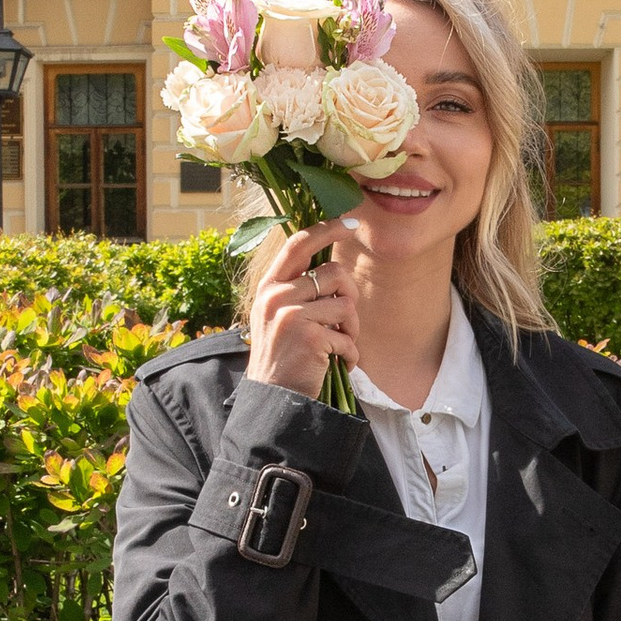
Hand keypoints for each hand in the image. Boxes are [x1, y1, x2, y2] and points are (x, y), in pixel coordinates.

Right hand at [244, 226, 358, 401]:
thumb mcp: (279, 316)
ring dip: (351, 330)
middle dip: (350, 296)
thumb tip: (335, 266)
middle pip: (335, 273)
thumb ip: (298, 289)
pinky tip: (338, 365)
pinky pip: (348, 336)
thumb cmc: (283, 357)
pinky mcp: (308, 336)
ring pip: (346, 305)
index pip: (298, 243)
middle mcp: (276, 296)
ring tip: (338, 347)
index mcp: (269, 286)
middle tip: (346, 320)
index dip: (327, 228)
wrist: (274, 399)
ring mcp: (291, 315)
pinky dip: (350, 354)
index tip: (350, 221)